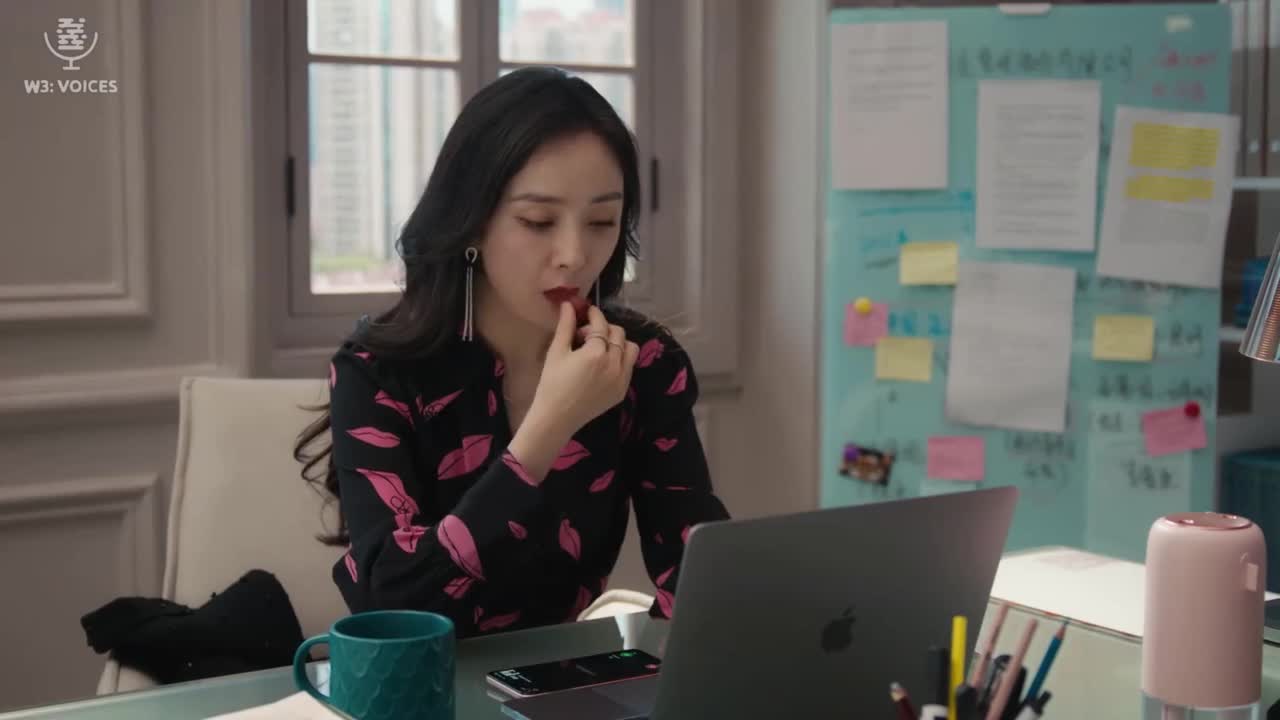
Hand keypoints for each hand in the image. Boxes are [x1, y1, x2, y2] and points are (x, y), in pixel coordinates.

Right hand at [532, 302, 639, 433]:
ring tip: (599, 349)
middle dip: (604, 328)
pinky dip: (620, 360)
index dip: (594, 315)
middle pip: (618, 334)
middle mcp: (614, 364)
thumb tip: (569, 304)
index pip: (601, 324)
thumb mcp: (556, 352)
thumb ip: (566, 326)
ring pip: (630, 349)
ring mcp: (621, 379)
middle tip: (586, 335)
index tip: (587, 312)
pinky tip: (602, 365)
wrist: (557, 418)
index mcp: (596, 353)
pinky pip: (629, 367)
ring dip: (617, 343)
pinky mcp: (622, 390)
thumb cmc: (551, 384)